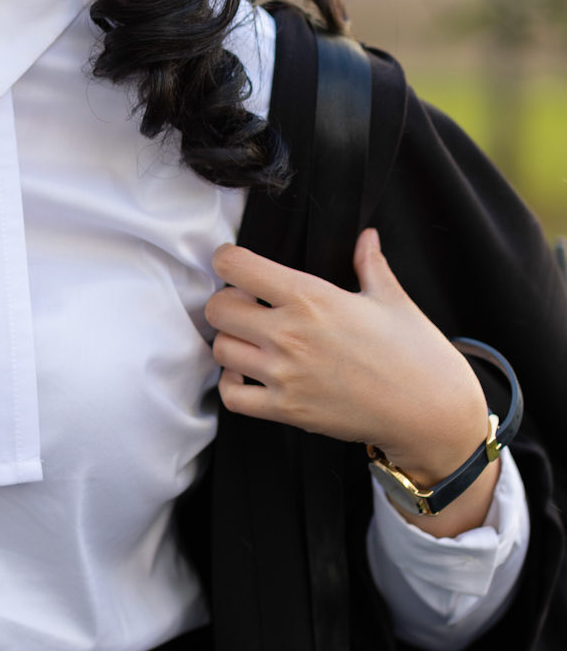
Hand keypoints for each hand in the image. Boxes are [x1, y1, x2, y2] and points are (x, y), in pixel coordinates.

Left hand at [206, 228, 494, 532]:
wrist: (431, 413)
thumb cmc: (416, 353)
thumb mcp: (392, 300)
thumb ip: (370, 264)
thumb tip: (367, 237)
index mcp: (312, 298)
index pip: (237, 266)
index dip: (227, 259)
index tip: (235, 263)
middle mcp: (290, 334)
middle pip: (218, 307)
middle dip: (226, 299)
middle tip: (245, 302)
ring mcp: (285, 375)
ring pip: (221, 349)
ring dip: (229, 339)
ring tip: (250, 337)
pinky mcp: (287, 410)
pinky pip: (232, 395)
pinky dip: (231, 383)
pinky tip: (247, 372)